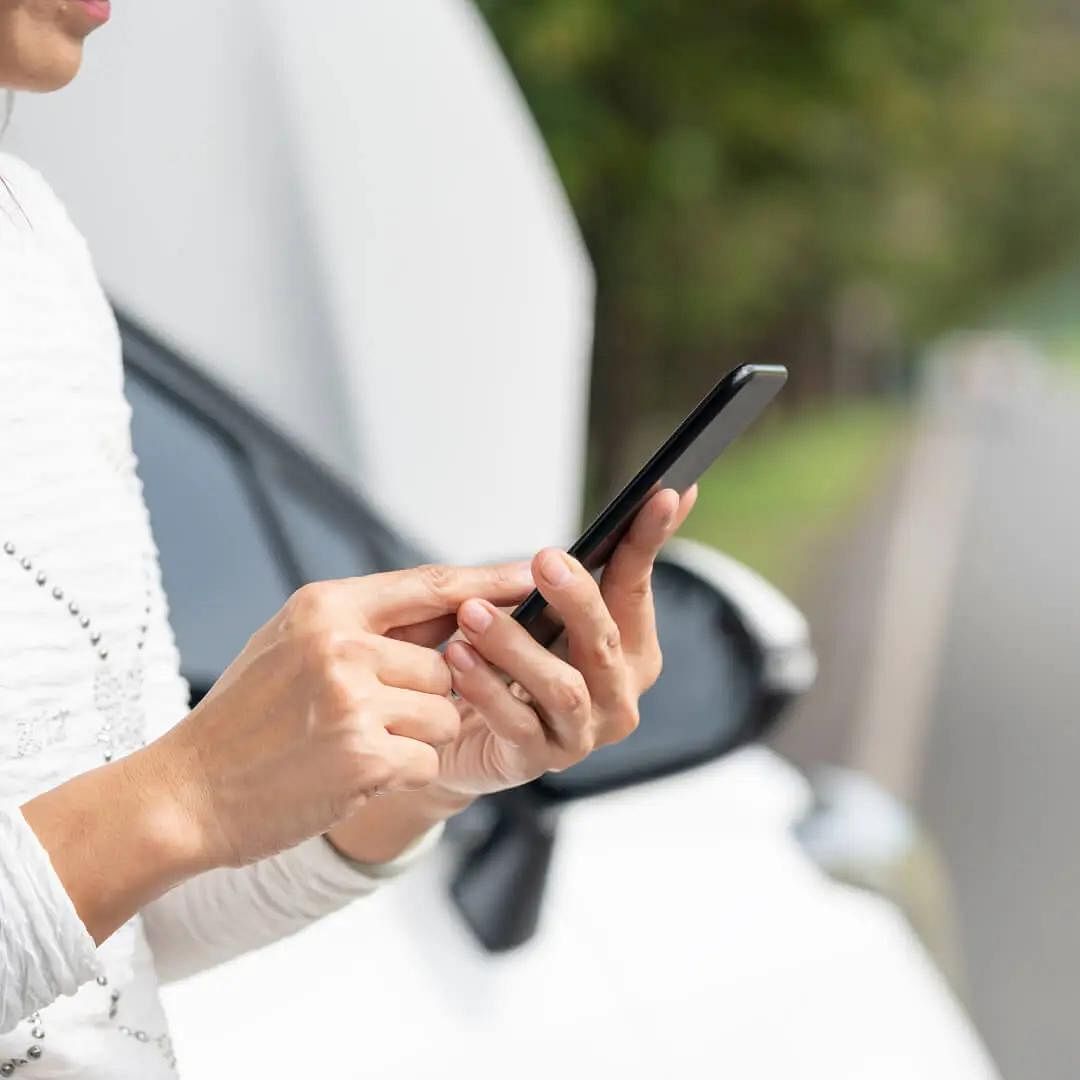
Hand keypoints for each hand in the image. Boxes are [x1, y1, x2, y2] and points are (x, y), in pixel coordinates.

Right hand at [149, 561, 532, 869]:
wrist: (187, 792)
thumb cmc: (247, 718)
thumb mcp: (295, 644)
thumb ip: (368, 625)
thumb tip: (453, 611)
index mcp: (327, 605)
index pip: (430, 584)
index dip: (487, 582)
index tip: (533, 575)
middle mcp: (342, 643)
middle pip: (445, 663)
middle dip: (423, 697)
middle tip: (365, 718)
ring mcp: (353, 699)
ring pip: (444, 712)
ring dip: (414, 737)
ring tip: (351, 744)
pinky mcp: (364, 756)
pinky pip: (428, 760)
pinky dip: (401, 774)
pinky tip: (350, 773)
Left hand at [434, 486, 697, 797]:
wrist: (462, 736)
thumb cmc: (512, 662)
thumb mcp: (542, 608)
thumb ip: (574, 569)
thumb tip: (623, 501)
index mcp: (629, 648)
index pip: (639, 584)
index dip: (649, 539)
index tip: (664, 491)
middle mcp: (618, 693)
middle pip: (606, 641)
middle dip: (578, 597)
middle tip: (544, 559)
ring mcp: (583, 732)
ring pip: (564, 687)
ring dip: (516, 646)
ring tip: (471, 614)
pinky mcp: (539, 760)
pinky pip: (516, 723)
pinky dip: (486, 687)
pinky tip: (457, 656)